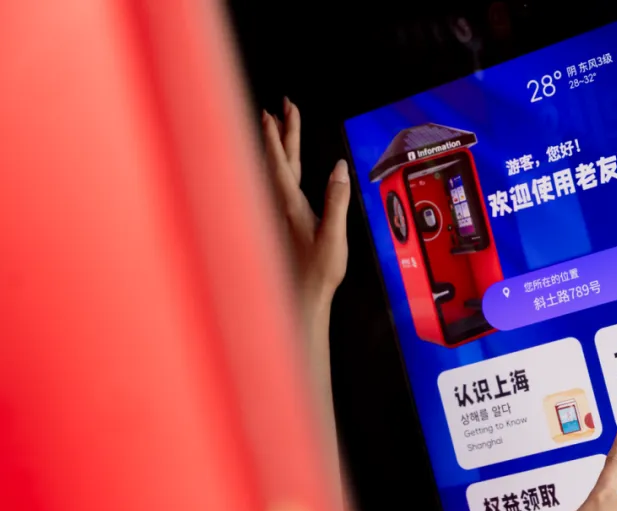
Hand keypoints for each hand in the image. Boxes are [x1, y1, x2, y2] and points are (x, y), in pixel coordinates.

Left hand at [261, 98, 349, 331]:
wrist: (302, 297)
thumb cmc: (317, 271)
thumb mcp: (333, 236)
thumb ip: (336, 201)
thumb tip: (340, 169)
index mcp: (292, 205)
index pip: (283, 163)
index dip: (279, 136)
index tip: (276, 112)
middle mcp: (281, 206)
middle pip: (279, 160)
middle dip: (281, 132)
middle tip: (280, 107)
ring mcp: (281, 213)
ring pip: (277, 171)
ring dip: (278, 146)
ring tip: (277, 127)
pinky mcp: (285, 222)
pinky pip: (279, 184)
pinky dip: (281, 166)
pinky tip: (283, 166)